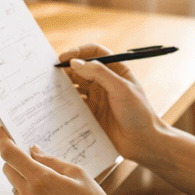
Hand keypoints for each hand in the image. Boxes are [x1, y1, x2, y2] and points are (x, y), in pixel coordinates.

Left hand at [0, 126, 122, 194]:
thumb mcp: (77, 173)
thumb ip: (51, 160)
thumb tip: (33, 151)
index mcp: (41, 179)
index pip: (10, 154)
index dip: (3, 139)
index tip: (2, 131)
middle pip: (8, 169)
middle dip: (15, 159)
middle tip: (31, 154)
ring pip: (14, 185)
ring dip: (23, 177)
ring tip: (46, 177)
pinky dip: (29, 192)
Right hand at [58, 43, 163, 163]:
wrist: (144, 142)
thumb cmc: (139, 113)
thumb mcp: (121, 89)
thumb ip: (99, 73)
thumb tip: (75, 63)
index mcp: (116, 70)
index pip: (95, 53)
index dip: (79, 52)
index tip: (63, 57)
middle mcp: (105, 82)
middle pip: (82, 69)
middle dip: (67, 69)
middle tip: (50, 74)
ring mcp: (98, 98)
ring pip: (76, 86)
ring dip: (64, 86)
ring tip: (50, 88)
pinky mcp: (92, 113)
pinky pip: (75, 105)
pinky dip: (65, 103)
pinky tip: (57, 105)